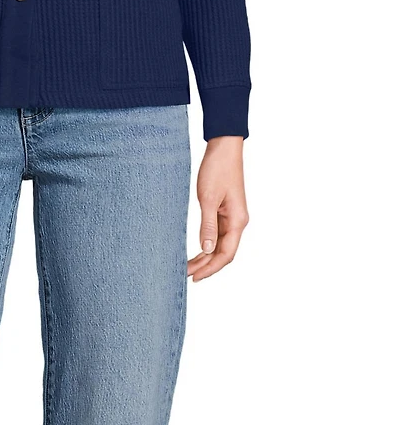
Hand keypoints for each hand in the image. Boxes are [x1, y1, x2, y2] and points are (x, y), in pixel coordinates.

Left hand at [188, 135, 248, 281]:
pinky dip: (207, 244)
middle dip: (206, 266)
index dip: (211, 268)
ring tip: (188, 266)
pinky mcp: (225, 210)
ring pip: (220, 244)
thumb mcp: (208, 197)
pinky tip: (197, 250)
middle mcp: (238, 222)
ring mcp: (232, 217)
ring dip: (206, 256)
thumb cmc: (217, 169)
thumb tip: (206, 250)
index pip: (226, 254)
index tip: (194, 277)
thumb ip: (207, 225)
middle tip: (186, 275)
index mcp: (238, 221)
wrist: (223, 148)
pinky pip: (218, 233)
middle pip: (224, 253)